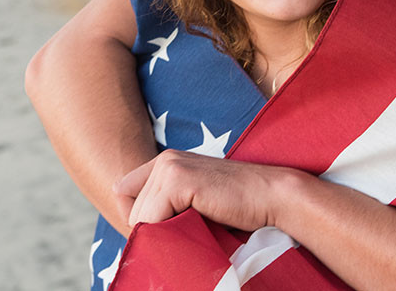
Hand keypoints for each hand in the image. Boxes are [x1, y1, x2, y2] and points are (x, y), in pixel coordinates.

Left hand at [115, 149, 297, 231]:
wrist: (271, 198)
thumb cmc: (238, 208)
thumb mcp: (195, 203)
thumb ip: (168, 207)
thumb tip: (136, 235)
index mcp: (167, 162)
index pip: (124, 194)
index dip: (140, 219)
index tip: (166, 232)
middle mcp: (165, 160)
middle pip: (130, 210)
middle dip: (151, 230)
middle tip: (186, 234)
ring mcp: (170, 167)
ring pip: (139, 218)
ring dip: (162, 233)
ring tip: (195, 229)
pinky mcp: (178, 180)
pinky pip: (151, 220)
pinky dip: (168, 233)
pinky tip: (197, 226)